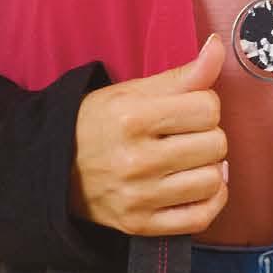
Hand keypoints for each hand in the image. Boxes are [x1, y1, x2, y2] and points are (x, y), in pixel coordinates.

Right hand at [67, 29, 229, 235]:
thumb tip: (218, 47)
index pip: (208, 108)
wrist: (55, 170)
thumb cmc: (98, 125)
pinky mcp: (141, 224)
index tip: (186, 110)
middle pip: (216, 144)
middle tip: (185, 137)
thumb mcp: (132, 92)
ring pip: (212, 181)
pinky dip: (209, 202)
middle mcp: (135, 160)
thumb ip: (181, 75)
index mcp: (132, 118)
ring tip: (190, 162)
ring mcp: (138, 197)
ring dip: (209, 169)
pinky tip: (196, 187)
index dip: (204, 105)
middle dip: (207, 136)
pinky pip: (200, 218)